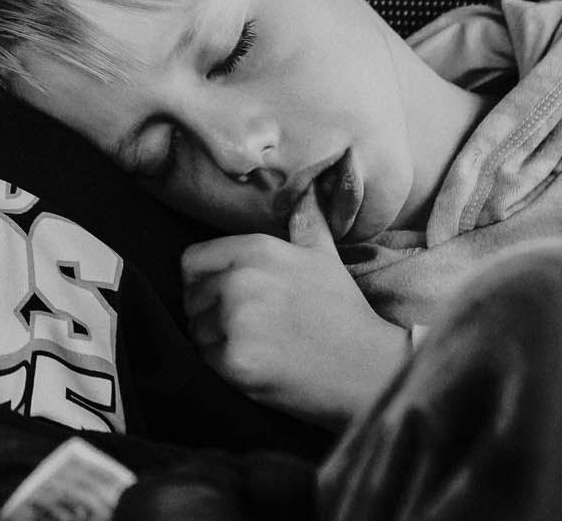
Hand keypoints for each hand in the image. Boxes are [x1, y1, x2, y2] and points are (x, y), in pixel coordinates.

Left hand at [183, 190, 408, 427]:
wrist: (371, 370)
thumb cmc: (343, 312)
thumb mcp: (324, 257)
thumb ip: (305, 222)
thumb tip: (305, 191)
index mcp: (255, 250)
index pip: (191, 261)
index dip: (204, 280)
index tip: (227, 296)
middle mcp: (240, 280)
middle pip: (190, 297)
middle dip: (209, 313)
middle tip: (249, 327)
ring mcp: (237, 321)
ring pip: (196, 330)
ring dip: (216, 341)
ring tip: (258, 345)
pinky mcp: (237, 361)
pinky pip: (207, 360)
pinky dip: (225, 367)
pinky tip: (259, 365)